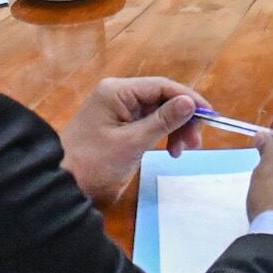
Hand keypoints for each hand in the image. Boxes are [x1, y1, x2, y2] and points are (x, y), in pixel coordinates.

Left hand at [58, 75, 204, 207]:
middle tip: (194, 144)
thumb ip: (163, 121)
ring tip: (182, 151)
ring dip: (175, 128)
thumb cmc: (94, 163)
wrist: (62, 186)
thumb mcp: (132, 143)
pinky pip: (149, 123)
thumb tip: (190, 102)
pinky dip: (163, 135)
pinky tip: (170, 150)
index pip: (163, 86)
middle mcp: (119, 95)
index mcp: (118, 92)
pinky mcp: (119, 126)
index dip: (189, 99)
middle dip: (182, 118)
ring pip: (158, 112)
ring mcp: (118, 111)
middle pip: (162, 98)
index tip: (210, 117)